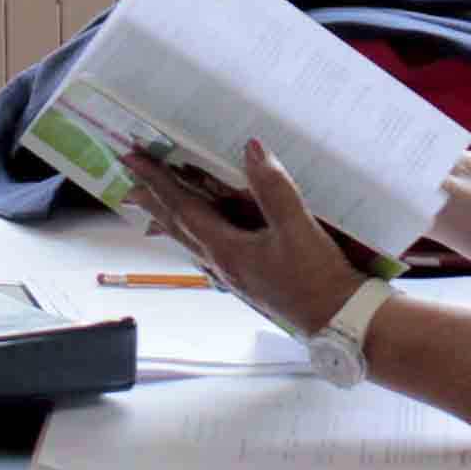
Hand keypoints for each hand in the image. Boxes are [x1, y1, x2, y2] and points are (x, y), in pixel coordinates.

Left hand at [117, 138, 365, 340]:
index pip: (183, 208)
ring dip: (171, 219)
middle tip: (129, 181)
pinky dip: (197, 234)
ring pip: (192, 240)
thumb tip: (251, 148)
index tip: (134, 160)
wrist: (340, 321)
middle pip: (178, 226)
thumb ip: (274, 188)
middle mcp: (224, 263)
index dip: (158, 181)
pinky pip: (211, 249)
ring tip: (154, 207)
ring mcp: (236, 273)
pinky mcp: (251, 278)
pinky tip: (205, 234)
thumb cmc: (319, 279)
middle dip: (153, 202)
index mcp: (227, 250)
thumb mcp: (298, 229)